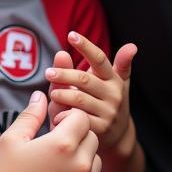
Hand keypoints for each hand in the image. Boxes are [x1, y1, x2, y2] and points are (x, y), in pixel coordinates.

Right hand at [0, 91, 104, 171]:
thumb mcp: (11, 142)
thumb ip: (29, 116)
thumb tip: (40, 97)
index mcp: (63, 143)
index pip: (80, 116)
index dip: (67, 117)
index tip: (53, 126)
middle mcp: (81, 162)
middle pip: (91, 135)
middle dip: (76, 135)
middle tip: (56, 145)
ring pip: (96, 158)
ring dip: (83, 156)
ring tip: (60, 165)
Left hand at [45, 32, 136, 148]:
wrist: (118, 136)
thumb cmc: (106, 101)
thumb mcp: (109, 81)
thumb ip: (99, 64)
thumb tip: (123, 45)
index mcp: (114, 79)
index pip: (100, 59)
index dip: (86, 46)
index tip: (71, 34)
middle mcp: (113, 94)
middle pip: (84, 79)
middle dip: (64, 74)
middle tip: (48, 72)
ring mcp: (107, 112)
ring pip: (79, 99)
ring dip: (62, 95)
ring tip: (52, 94)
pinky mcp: (100, 129)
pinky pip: (77, 119)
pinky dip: (65, 115)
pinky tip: (57, 115)